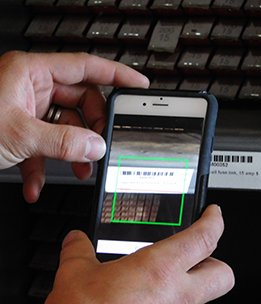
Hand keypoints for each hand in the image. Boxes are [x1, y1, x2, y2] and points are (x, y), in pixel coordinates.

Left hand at [0, 51, 148, 201]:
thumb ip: (62, 141)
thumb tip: (95, 146)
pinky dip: (44, 167)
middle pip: (80, 102)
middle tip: (98, 147)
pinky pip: (45, 145)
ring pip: (66, 127)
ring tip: (78, 170)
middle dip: (91, 128)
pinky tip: (37, 182)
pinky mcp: (22, 130)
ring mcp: (28, 110)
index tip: (138, 87)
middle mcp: (33, 88)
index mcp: (33, 73)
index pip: (87, 67)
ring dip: (72, 152)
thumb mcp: (18, 134)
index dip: (116, 76)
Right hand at [45, 204, 234, 303]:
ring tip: (166, 277)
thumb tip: (75, 240)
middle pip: (223, 274)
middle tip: (196, 251)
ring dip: (193, 284)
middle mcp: (177, 296)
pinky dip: (174, 302)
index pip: (204, 238)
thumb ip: (78, 250)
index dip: (213, 221)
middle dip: (214, 260)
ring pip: (205, 298)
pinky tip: (150, 298)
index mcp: (159, 270)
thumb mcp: (76, 275)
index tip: (213, 213)